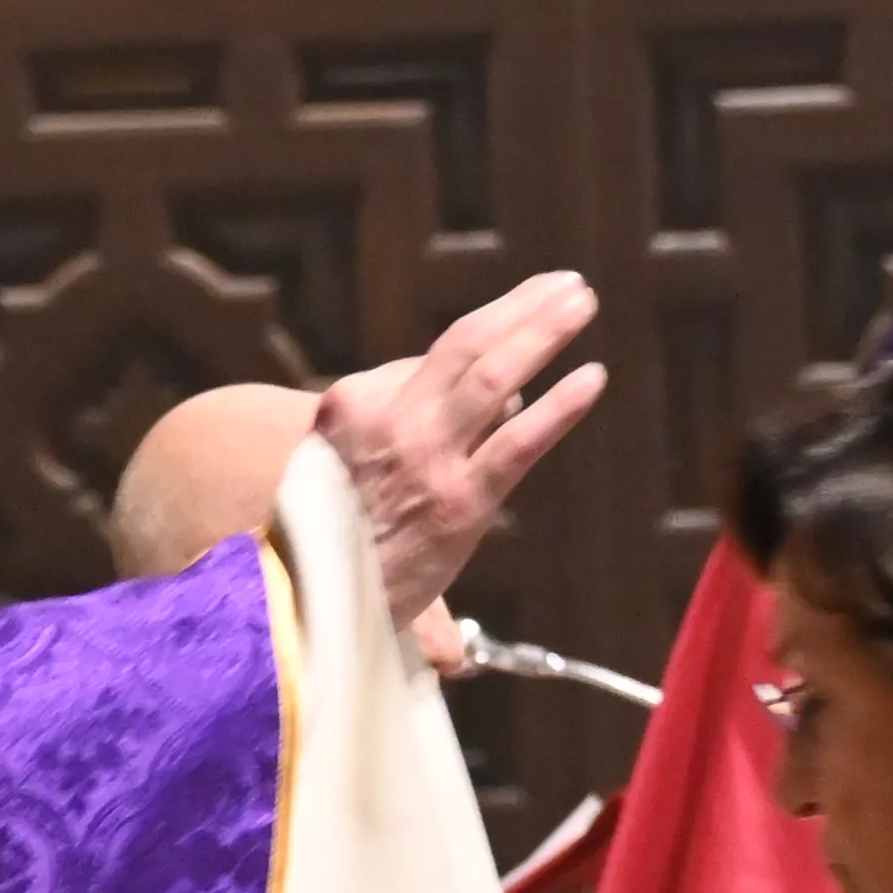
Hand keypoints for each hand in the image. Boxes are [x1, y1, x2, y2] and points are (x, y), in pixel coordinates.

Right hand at [321, 274, 608, 628]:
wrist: (300, 608)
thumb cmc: (323, 545)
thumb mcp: (335, 466)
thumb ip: (402, 430)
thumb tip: (495, 406)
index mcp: (352, 406)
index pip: (427, 363)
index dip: (474, 358)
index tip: (511, 347)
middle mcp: (388, 421)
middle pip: (465, 345)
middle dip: (521, 309)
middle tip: (566, 284)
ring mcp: (426, 459)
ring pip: (494, 377)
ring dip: (543, 332)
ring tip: (582, 302)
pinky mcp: (460, 501)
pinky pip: (519, 443)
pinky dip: (561, 406)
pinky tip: (592, 378)